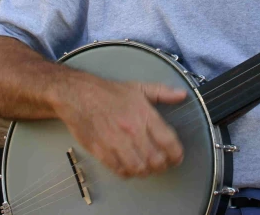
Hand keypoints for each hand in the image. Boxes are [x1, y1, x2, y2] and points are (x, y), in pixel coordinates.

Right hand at [54, 75, 186, 178]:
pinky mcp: (101, 151)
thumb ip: (162, 92)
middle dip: (163, 165)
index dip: (177, 154)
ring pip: (139, 168)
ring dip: (146, 171)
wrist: (78, 95)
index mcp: (144, 114)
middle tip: (163, 164)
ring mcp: (116, 142)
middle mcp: (132, 129)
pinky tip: (130, 166)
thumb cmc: (108, 93)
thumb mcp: (138, 87)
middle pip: (156, 159)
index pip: (168, 141)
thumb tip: (182, 95)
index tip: (177, 157)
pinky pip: (120, 170)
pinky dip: (128, 173)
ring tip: (147, 167)